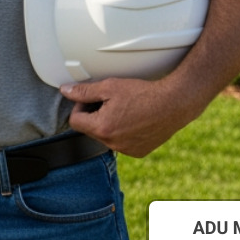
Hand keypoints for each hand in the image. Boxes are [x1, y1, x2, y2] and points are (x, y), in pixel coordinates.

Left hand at [62, 77, 203, 157]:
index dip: (80, 107)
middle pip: (90, 129)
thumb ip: (84, 91)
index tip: (92, 99)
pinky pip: (121, 143)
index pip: (75, 121)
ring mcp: (127, 150)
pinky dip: (123, 132)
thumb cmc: (143, 94)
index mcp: (103, 129)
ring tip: (124, 109)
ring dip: (108, 124)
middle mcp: (113, 144)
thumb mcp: (109, 87)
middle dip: (94, 115)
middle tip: (110, 101)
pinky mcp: (139, 152)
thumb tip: (65, 91)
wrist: (174, 104)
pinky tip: (134, 120)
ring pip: (105, 137)